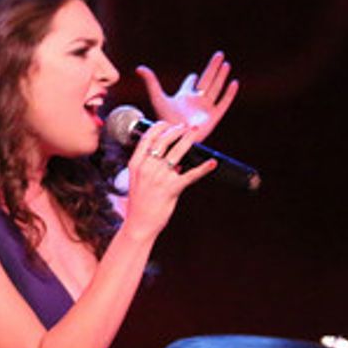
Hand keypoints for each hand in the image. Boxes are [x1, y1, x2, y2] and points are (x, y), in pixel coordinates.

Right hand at [117, 120, 214, 243]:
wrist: (139, 224)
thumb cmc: (140, 203)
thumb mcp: (138, 181)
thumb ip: (151, 168)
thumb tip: (175, 161)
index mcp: (136, 164)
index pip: (147, 138)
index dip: (160, 127)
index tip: (169, 124)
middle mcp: (147, 168)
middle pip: (164, 141)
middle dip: (178, 130)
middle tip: (187, 127)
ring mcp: (159, 177)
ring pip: (178, 152)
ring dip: (189, 139)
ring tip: (195, 132)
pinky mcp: (171, 188)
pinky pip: (190, 175)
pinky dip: (203, 168)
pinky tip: (211, 164)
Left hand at [136, 51, 237, 143]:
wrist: (175, 136)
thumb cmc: (165, 119)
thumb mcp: (157, 97)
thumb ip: (151, 82)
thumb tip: (139, 68)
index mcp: (184, 96)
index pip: (190, 84)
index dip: (192, 79)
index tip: (194, 75)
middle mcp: (196, 100)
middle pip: (207, 80)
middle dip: (213, 68)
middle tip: (219, 55)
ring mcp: (206, 108)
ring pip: (216, 88)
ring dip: (221, 76)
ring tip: (226, 64)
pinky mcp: (213, 116)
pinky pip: (223, 103)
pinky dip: (229, 94)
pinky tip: (234, 83)